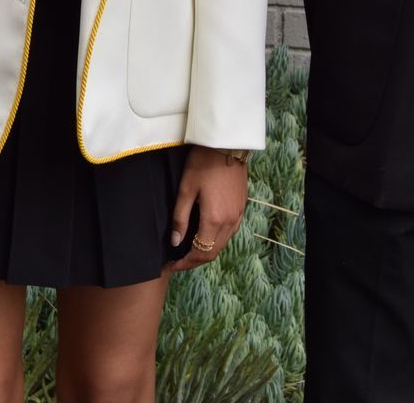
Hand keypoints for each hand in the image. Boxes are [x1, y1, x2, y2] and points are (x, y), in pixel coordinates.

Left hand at [164, 146, 248, 273]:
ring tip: (188, 251)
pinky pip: (229, 233)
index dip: (185, 263)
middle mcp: (229, 223)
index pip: (200, 253)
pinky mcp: (241, 208)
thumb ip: (180, 218)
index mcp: (214, 220)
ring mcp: (238, 216)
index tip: (172, 266)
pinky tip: (205, 236)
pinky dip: (216, 241)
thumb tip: (175, 242)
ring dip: (205, 252)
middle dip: (194, 261)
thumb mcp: (185, 190)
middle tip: (178, 262)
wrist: (227, 146)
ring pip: (222, 244)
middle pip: (212, 253)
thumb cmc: (202, 164)